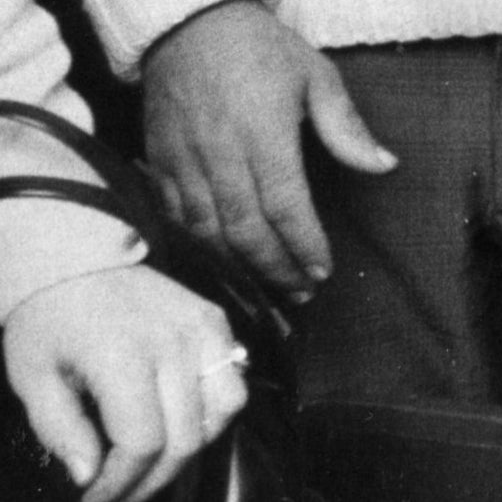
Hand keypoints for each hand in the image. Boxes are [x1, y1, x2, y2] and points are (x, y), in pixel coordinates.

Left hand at [3, 266, 245, 501]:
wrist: (72, 257)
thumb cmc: (46, 320)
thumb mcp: (32, 378)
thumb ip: (61, 431)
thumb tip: (89, 476)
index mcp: (123, 354)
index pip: (143, 441)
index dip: (121, 483)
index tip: (96, 498)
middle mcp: (173, 341)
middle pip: (185, 436)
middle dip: (153, 479)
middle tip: (123, 493)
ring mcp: (201, 327)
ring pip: (224, 411)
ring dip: (192, 448)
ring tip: (156, 462)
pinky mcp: (214, 319)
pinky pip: (234, 379)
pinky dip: (215, 411)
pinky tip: (181, 421)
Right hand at [142, 0, 395, 301]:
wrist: (190, 24)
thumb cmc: (262, 49)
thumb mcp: (316, 76)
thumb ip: (346, 126)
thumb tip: (384, 165)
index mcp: (264, 133)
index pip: (286, 206)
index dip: (304, 245)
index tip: (323, 270)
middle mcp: (221, 154)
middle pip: (245, 230)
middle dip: (276, 269)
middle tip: (302, 294)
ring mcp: (184, 161)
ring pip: (208, 232)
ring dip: (239, 267)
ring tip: (270, 289)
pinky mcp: (160, 162)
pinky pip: (176, 218)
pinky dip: (199, 246)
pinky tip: (223, 262)